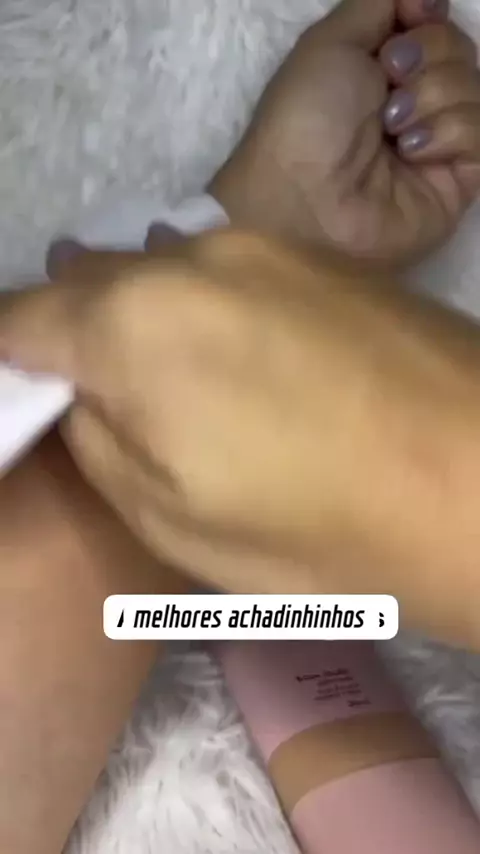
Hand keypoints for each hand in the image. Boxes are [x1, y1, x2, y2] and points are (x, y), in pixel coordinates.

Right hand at [4, 230, 479, 648]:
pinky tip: (250, 369)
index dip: (13, 360)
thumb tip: (83, 392)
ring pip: (162, 273)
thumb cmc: (321, 526)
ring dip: (148, 320)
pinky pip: (226, 274)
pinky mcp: (320, 258)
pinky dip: (208, 311)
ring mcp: (264, 248)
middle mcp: (191, 259)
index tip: (31, 396)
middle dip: (78, 336)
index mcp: (134, 324)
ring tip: (185, 389)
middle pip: (90, 284)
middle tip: (108, 401)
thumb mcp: (171, 518)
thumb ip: (100, 438)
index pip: (22, 318)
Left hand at [211, 0, 479, 264]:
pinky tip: (411, 153)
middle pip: (459, 49)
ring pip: (474, 87)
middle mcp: (411, 103)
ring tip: (392, 129)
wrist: (305, 199)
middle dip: (427, 56)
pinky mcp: (458, 182)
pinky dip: (448, 132)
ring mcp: (436, 144)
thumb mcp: (330, 41)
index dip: (426, 15)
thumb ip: (379, 4)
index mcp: (380, 70)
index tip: (410, 17)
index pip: (434, 23)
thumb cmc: (307, 118)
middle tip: (387, 83)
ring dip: (432, 96)